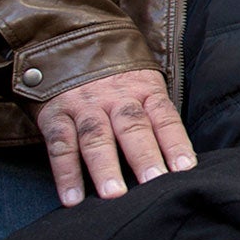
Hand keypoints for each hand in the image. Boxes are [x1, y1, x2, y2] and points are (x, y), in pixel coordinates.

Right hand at [33, 68, 196, 206]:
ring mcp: (84, 106)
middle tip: (154, 182)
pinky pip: (60, 144)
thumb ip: (156, 116)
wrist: (68, 40)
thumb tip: (179, 161)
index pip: (164, 118)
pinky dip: (65, 173)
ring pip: (96, 137)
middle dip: (143, 157)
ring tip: (114, 195)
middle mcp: (115, 97)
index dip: (175, 143)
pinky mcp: (55, 114)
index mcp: (143, 90)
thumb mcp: (142, 82)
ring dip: (105, 167)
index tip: (184, 169)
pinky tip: (72, 199)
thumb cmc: (116, 75)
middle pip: (132, 127)